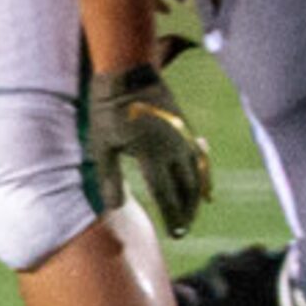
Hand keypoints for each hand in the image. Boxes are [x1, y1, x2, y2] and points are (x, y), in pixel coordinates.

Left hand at [88, 64, 210, 236]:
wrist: (128, 72)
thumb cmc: (108, 109)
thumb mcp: (102, 145)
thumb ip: (109, 178)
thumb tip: (114, 208)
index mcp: (152, 156)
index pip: (166, 195)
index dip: (172, 216)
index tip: (174, 234)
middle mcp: (173, 149)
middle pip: (186, 189)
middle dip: (186, 212)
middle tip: (182, 231)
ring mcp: (182, 137)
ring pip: (196, 174)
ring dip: (195, 197)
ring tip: (191, 214)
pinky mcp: (185, 127)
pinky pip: (199, 158)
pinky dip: (202, 175)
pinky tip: (202, 185)